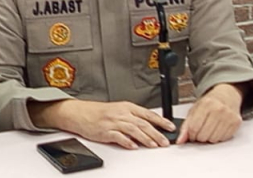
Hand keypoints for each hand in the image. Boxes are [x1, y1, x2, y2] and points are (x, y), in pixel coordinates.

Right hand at [32, 99, 176, 149]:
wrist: (81, 113)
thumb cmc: (100, 112)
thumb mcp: (120, 110)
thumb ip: (134, 117)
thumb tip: (150, 126)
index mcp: (127, 107)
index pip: (148, 114)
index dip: (161, 121)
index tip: (171, 127)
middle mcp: (122, 113)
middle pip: (143, 123)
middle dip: (156, 133)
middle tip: (166, 141)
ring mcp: (113, 122)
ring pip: (133, 130)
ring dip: (145, 138)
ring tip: (154, 145)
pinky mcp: (105, 131)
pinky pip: (118, 137)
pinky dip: (127, 142)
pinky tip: (133, 147)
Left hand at [177, 83, 243, 144]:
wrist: (228, 95)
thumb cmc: (210, 102)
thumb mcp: (195, 109)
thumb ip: (186, 125)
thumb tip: (180, 140)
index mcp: (206, 104)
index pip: (194, 128)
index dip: (191, 135)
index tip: (192, 134)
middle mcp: (219, 109)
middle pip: (203, 136)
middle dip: (199, 137)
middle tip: (201, 130)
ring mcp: (229, 116)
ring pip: (213, 139)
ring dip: (209, 138)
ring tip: (210, 129)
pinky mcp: (236, 123)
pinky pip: (223, 139)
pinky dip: (219, 137)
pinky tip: (218, 129)